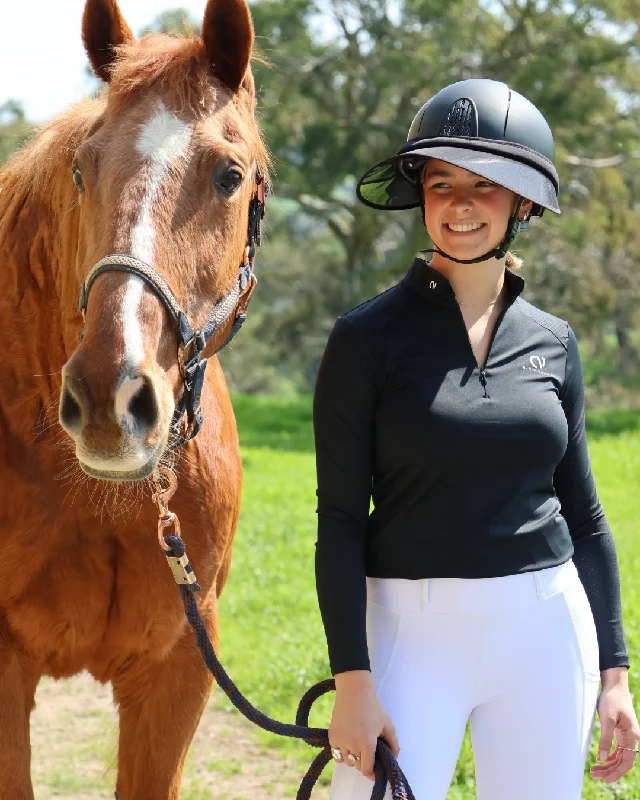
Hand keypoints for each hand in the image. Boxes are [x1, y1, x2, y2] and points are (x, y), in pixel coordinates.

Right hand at [329, 670, 399, 780]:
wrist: (353, 691)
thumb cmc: (372, 707)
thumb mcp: (387, 724)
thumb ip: (393, 744)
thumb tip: (394, 759)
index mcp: (367, 743)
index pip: (367, 770)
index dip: (372, 774)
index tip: (375, 772)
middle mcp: (352, 744)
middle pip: (357, 766)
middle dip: (364, 763)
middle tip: (368, 753)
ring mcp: (340, 740)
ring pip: (346, 761)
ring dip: (353, 758)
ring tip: (358, 746)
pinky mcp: (332, 736)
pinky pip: (336, 754)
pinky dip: (342, 753)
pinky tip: (348, 744)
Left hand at [590, 670, 639, 784]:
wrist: (614, 685)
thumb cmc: (611, 699)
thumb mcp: (607, 719)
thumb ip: (605, 739)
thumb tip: (601, 758)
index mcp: (632, 736)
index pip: (627, 762)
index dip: (617, 773)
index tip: (605, 780)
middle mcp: (632, 738)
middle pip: (622, 761)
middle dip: (609, 770)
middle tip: (594, 775)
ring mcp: (626, 735)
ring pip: (619, 756)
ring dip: (608, 764)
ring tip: (594, 770)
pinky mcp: (620, 731)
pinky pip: (617, 749)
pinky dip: (609, 756)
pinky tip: (600, 760)